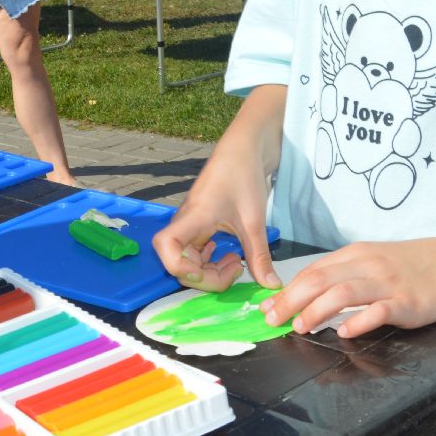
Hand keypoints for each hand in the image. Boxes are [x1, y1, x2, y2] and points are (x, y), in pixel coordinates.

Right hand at [152, 143, 277, 293]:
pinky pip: (198, 253)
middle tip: (237, 269)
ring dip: (211, 271)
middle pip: (179, 262)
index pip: (165, 246)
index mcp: (192, 217)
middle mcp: (186, 223)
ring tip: (237, 263)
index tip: (206, 273)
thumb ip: (259, 255)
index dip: (178, 266)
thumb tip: (271, 286)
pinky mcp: (200, 225)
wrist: (245, 149)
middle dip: (206, 277)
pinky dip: (213, 261)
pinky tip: (232, 256)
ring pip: (189, 261)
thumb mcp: (254, 221)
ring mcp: (192, 225)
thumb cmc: (243, 176)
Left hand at [256, 237, 435, 339]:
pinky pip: (379, 311)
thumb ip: (346, 274)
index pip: (312, 271)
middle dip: (290, 301)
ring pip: (342, 292)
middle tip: (272, 320)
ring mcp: (388, 283)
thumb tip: (310, 294)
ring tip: (301, 327)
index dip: (286, 290)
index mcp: (356, 255)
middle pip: (319, 280)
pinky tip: (345, 332)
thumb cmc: (417, 264)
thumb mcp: (376, 260)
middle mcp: (368, 265)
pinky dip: (359, 321)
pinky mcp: (408, 302)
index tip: (266, 307)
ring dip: (316, 311)